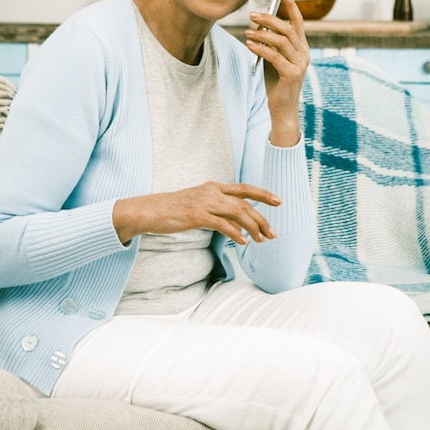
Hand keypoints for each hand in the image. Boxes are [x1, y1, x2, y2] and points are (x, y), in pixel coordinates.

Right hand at [113, 182, 280, 244]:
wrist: (151, 210)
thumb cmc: (174, 209)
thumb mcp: (198, 204)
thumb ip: (217, 209)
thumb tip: (235, 222)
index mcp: (213, 187)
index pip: (244, 189)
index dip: (262, 194)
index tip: (278, 201)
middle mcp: (212, 191)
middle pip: (244, 203)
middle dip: (261, 219)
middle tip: (273, 233)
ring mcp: (205, 202)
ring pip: (237, 213)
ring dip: (252, 228)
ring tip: (261, 240)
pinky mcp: (197, 215)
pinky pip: (223, 225)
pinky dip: (235, 234)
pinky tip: (242, 243)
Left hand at [245, 0, 309, 145]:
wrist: (283, 109)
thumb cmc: (277, 84)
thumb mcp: (274, 59)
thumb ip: (271, 44)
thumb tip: (258, 26)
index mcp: (302, 47)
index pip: (298, 21)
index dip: (291, 4)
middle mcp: (304, 53)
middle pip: (288, 28)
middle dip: (269, 19)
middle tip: (252, 15)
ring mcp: (300, 64)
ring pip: (281, 41)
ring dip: (262, 34)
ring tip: (247, 32)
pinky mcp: (291, 74)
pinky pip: (274, 56)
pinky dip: (261, 48)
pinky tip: (250, 45)